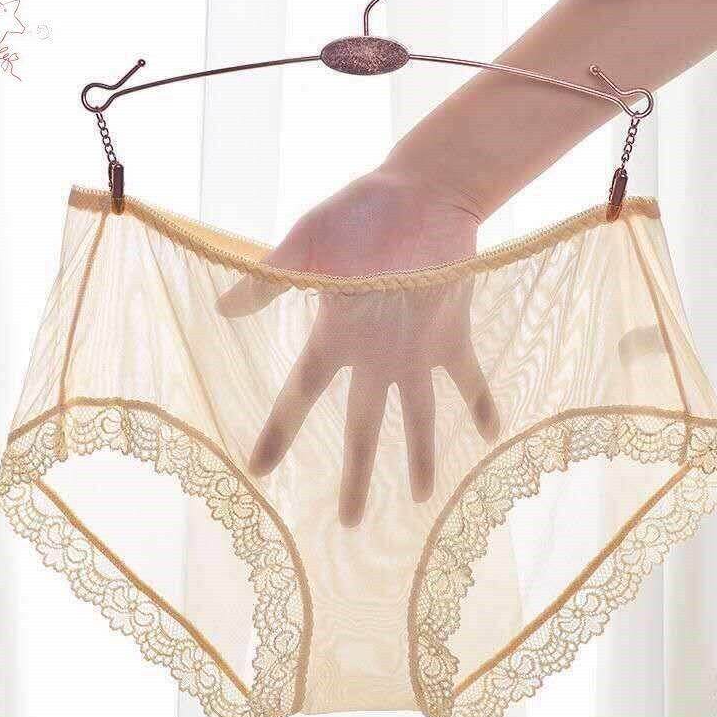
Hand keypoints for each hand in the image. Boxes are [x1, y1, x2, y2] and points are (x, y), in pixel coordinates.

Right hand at [216, 168, 499, 525]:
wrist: (420, 192)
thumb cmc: (358, 215)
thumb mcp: (306, 246)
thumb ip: (270, 280)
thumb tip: (222, 308)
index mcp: (337, 339)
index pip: (299, 397)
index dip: (278, 434)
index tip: (259, 471)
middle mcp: (375, 356)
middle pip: (361, 428)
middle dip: (356, 474)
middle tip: (350, 524)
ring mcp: (415, 350)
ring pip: (419, 417)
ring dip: (420, 456)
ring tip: (422, 498)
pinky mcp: (453, 334)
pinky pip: (470, 379)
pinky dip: (483, 403)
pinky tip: (494, 432)